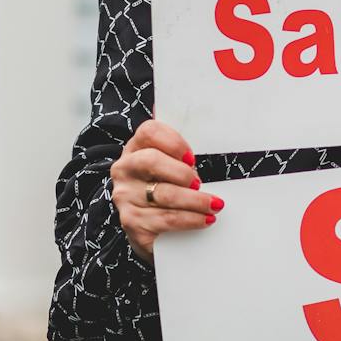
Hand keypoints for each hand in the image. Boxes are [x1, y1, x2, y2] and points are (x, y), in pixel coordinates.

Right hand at [110, 117, 222, 263]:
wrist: (145, 225)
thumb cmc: (164, 186)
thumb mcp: (169, 163)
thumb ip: (181, 146)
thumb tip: (210, 115)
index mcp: (135, 147)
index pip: (149, 131)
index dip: (174, 142)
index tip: (192, 156)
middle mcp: (124, 169)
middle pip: (152, 161)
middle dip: (182, 172)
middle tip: (200, 182)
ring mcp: (125, 196)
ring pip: (165, 195)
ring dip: (196, 200)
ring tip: (215, 204)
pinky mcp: (132, 223)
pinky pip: (166, 220)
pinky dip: (191, 220)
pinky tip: (205, 220)